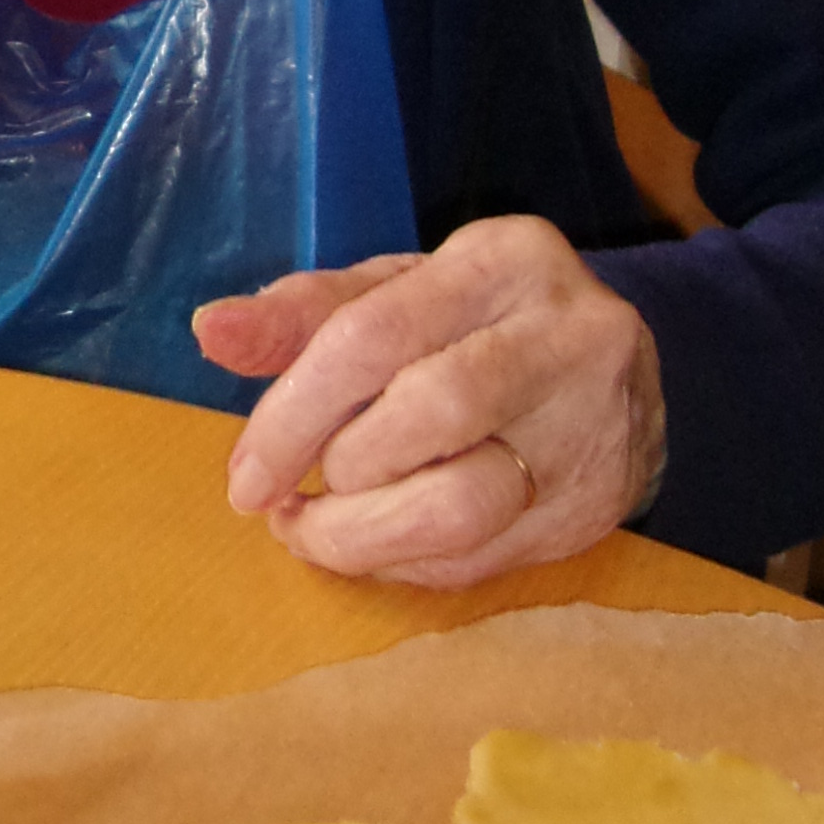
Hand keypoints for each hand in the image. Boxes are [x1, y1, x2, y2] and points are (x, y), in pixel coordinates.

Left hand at [196, 216, 666, 584]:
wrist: (612, 377)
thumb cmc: (475, 327)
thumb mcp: (395, 296)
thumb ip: (299, 316)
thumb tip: (211, 330)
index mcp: (506, 259)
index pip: (377, 334)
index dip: (294, 415)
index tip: (244, 477)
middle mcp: (568, 335)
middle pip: (429, 413)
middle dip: (337, 476)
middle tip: (291, 506)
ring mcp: (595, 426)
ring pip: (463, 506)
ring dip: (367, 538)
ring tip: (324, 533)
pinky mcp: (598, 506)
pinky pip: (482, 559)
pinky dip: (409, 563)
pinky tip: (383, 545)